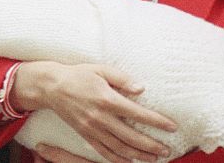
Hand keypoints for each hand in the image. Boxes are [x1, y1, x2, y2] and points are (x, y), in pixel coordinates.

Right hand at [12, 61, 175, 162]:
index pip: (137, 113)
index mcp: (107, 99)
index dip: (156, 121)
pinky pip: (103, 151)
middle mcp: (100, 117)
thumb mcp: (101, 69)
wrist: (52, 87)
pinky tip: (129, 160)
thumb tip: (141, 88)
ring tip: (154, 157)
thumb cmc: (79, 75)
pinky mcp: (85, 134)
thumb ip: (122, 79)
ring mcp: (92, 128)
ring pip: (119, 147)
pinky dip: (117, 158)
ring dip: (138, 154)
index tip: (171, 126)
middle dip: (151, 144)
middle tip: (167, 149)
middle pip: (131, 136)